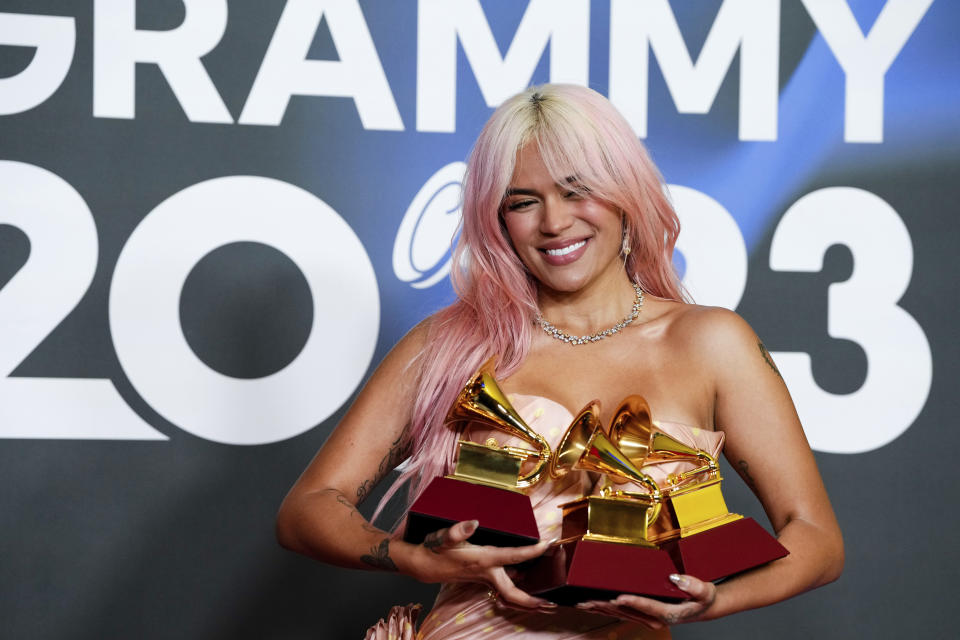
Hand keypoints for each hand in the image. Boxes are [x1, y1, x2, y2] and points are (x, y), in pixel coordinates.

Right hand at [404, 520, 556, 612]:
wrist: (425, 565)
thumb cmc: (436, 550)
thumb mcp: (444, 537)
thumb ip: (459, 530)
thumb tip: (474, 522)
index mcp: (484, 560)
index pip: (514, 556)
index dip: (532, 550)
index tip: (547, 544)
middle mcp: (488, 573)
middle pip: (514, 593)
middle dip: (532, 602)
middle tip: (553, 604)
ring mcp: (486, 579)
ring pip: (511, 594)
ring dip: (528, 600)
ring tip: (547, 603)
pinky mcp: (484, 579)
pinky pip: (505, 589)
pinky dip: (518, 593)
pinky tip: (528, 586)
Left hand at [575, 574, 715, 628]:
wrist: (702, 607)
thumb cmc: (701, 598)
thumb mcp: (704, 591)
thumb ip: (693, 585)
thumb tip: (676, 578)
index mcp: (667, 613)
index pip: (647, 607)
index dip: (632, 602)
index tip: (618, 597)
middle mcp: (655, 618)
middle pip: (627, 611)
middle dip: (606, 605)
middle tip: (588, 599)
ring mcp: (647, 617)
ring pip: (620, 613)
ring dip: (601, 608)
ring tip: (583, 602)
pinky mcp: (642, 614)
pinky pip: (621, 612)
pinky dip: (605, 608)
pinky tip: (593, 604)